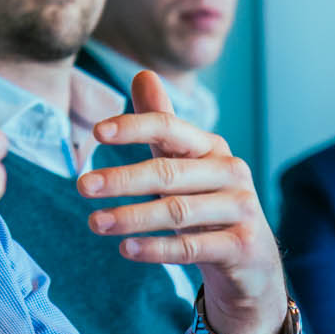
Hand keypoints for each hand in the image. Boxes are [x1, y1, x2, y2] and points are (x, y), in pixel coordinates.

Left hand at [78, 71, 285, 333]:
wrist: (253, 260)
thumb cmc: (208, 202)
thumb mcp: (185, 162)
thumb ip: (162, 124)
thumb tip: (142, 73)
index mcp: (212, 147)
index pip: (170, 128)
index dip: (134, 127)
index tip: (97, 132)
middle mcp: (231, 172)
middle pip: (168, 173)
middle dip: (121, 179)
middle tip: (81, 186)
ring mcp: (241, 209)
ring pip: (177, 212)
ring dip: (131, 217)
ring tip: (94, 222)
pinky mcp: (243, 245)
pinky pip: (192, 247)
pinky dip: (156, 248)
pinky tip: (126, 249)